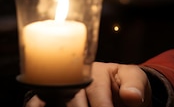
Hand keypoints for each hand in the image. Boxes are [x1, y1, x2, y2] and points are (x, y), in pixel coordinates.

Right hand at [24, 62, 151, 106]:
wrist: (121, 95)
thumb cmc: (127, 86)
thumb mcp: (137, 81)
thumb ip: (135, 86)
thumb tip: (132, 95)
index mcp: (98, 70)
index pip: (95, 88)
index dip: (101, 104)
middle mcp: (77, 78)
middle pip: (73, 97)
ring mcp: (63, 88)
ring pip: (57, 100)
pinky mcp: (51, 98)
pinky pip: (37, 101)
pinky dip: (36, 105)